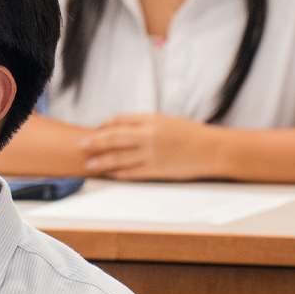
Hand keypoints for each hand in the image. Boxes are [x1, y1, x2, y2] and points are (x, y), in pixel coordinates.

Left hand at [78, 112, 226, 179]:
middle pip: (113, 138)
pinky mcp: (157, 170)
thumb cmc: (191, 135)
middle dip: (95, 142)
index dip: (104, 125)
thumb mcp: (167, 122)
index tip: (95, 130)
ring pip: (119, 157)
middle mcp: (149, 135)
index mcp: (151, 119)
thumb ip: (145, 124)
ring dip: (101, 161)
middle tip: (81, 145)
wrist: (213, 150)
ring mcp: (152, 153)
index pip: (120, 120)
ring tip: (89, 164)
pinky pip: (132, 172)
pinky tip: (109, 174)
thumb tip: (122, 130)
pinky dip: (118, 173)